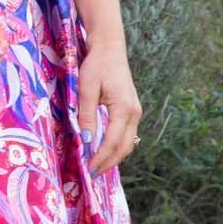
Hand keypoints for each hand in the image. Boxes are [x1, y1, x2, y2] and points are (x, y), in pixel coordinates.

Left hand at [77, 42, 141, 173]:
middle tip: (92, 174)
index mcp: (124, 109)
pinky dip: (117, 146)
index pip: (113, 142)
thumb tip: (87, 141)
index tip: (89, 169)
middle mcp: (134, 113)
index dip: (101, 158)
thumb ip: (87, 115)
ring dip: (113, 156)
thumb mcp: (86, 89)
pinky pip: (127, 135)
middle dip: (108, 163)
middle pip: (124, 147)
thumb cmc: (96, 66)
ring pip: (128, 143)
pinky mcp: (132, 110)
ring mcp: (136, 112)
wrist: (110, 49)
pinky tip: (104, 151)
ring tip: (97, 166)